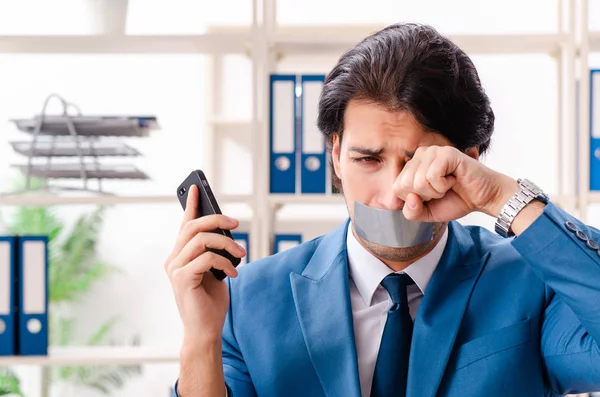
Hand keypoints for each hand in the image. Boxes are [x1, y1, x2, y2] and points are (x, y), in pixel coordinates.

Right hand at [164, 184, 246, 345]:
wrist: (205, 330)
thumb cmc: (210, 301)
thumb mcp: (214, 270)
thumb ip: (213, 251)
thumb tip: (226, 231)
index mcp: (179, 256)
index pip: (184, 225)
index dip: (190, 205)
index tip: (197, 188)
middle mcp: (172, 260)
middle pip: (192, 227)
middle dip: (216, 219)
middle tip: (236, 223)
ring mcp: (175, 269)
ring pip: (201, 240)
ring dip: (227, 244)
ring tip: (241, 254)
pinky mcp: (182, 279)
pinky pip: (206, 258)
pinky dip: (225, 263)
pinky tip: (233, 274)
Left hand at [392, 145, 517, 221]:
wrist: (483, 198)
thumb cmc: (455, 201)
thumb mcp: (427, 213)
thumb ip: (411, 212)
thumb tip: (409, 198)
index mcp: (412, 166)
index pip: (396, 188)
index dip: (414, 200)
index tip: (431, 196)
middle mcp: (420, 155)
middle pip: (404, 185)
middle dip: (424, 196)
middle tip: (441, 190)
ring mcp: (432, 151)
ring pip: (418, 181)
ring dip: (436, 191)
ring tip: (448, 185)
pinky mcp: (446, 152)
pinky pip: (432, 176)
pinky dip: (443, 186)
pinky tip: (453, 180)